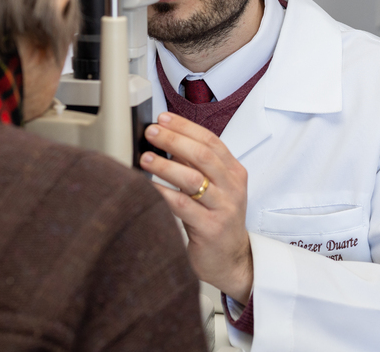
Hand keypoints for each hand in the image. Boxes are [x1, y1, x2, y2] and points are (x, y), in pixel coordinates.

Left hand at [139, 112, 252, 302]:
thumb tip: (168, 139)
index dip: (186, 127)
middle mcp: (232, 188)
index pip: (211, 141)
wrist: (230, 260)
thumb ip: (195, 165)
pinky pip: (183, 207)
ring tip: (145, 158)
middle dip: (175, 140)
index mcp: (234, 173)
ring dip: (166, 166)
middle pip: (203, 156)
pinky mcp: (210, 229)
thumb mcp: (213, 188)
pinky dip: (163, 193)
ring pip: (194, 180)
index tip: (163, 119)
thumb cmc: (217, 220)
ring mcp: (223, 208)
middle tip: (151, 133)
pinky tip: (147, 187)